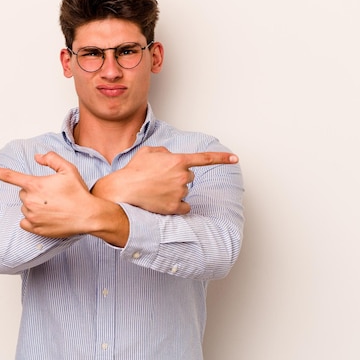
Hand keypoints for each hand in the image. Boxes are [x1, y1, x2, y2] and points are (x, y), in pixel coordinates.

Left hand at [0, 152, 127, 243]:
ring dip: (35, 206)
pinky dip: (32, 219)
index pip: (10, 176)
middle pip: (24, 193)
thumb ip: (51, 159)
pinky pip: (25, 222)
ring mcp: (31, 216)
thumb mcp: (68, 169)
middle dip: (34, 192)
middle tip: (53, 194)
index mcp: (35, 184)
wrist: (88, 216)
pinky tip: (47, 217)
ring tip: (54, 207)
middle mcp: (30, 201)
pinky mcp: (35, 228)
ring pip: (26, 207)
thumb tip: (37, 157)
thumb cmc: (78, 192)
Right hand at [92, 146, 238, 214]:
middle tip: (159, 179)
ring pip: (184, 192)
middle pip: (189, 177)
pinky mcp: (175, 207)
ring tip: (156, 190)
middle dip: (178, 177)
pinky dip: (176, 206)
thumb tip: (171, 158)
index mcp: (178, 160)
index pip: (205, 158)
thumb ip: (165, 152)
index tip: (235, 159)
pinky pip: (184, 207)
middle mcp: (183, 176)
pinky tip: (162, 202)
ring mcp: (180, 193)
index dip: (222, 158)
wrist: (123, 190)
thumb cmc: (133, 171)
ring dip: (174, 191)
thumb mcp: (148, 152)